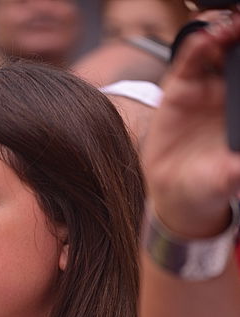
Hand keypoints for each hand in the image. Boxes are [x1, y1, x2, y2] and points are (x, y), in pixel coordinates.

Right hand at [143, 13, 239, 237]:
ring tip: (229, 29)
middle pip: (238, 53)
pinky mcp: (180, 88)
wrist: (175, 195)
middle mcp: (228, 93)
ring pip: (217, 48)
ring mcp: (205, 88)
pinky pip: (190, 60)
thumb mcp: (233, 176)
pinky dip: (197, 45)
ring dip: (224, 33)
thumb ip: (238, 167)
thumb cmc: (210, 183)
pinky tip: (205, 40)